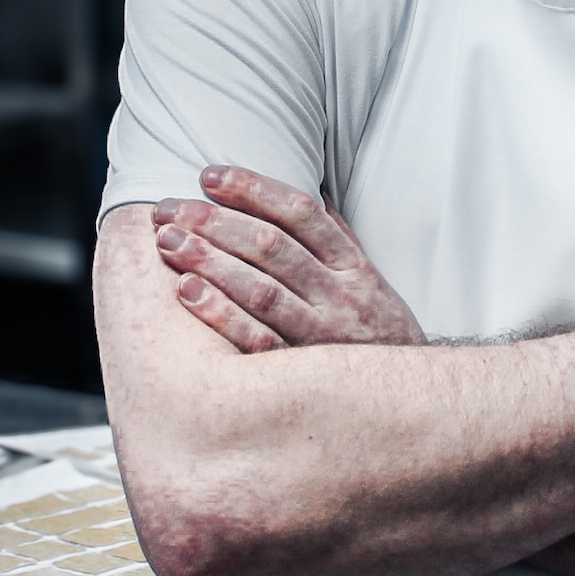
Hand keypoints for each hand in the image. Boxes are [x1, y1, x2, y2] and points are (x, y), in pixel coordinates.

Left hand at [156, 165, 425, 352]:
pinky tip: (187, 293)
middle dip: (215, 222)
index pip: (301, 213)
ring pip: (261, 289)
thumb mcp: (368, 280)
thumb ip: (336, 238)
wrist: (406, 399)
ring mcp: (322, 334)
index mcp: (352, 265)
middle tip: (168, 209)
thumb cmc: (376, 332)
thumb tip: (311, 193)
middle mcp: (339, 295)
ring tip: (168, 242)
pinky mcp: (302, 372)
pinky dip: (221, 315)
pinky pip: (257, 340)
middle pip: (272, 246)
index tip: (210, 176)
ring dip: (210, 261)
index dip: (253, 189)